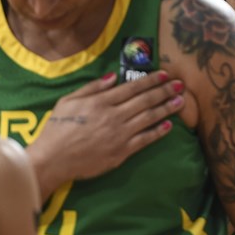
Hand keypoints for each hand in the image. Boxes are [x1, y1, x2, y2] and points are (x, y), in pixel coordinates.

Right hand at [33, 70, 185, 184]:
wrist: (53, 159)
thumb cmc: (57, 128)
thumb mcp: (68, 101)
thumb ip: (92, 87)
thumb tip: (114, 76)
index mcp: (102, 101)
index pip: (132, 87)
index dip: (151, 80)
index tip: (165, 74)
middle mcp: (114, 116)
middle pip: (145, 100)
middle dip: (165, 91)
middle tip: (180, 84)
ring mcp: (120, 134)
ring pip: (149, 118)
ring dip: (167, 108)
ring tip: (181, 101)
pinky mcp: (122, 152)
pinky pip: (145, 139)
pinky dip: (158, 132)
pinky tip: (169, 125)